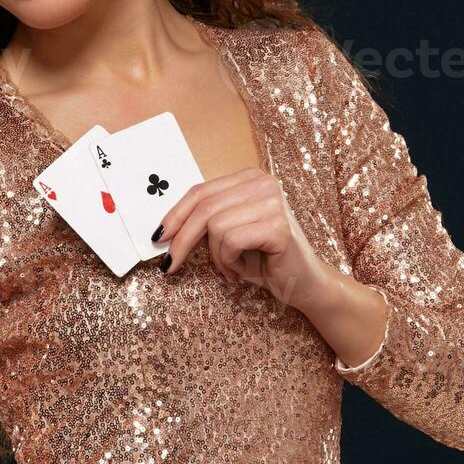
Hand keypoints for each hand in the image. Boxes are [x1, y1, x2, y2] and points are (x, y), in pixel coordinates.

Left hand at [154, 167, 337, 311]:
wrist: (304, 284)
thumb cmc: (264, 260)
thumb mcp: (228, 234)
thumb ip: (206, 221)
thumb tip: (164, 229)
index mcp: (250, 178)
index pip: (201, 191)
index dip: (175, 214)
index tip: (159, 236)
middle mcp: (264, 183)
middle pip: (204, 208)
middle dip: (182, 240)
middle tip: (170, 265)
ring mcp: (273, 202)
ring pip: (215, 227)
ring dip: (216, 257)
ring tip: (232, 268)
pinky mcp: (278, 226)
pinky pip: (231, 242)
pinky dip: (229, 262)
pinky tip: (243, 270)